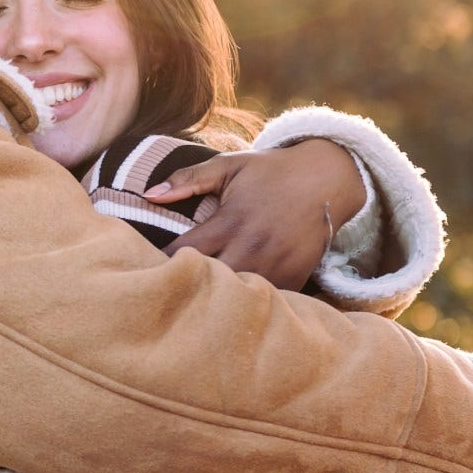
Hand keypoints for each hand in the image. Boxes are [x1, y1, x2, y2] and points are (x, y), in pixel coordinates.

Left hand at [144, 138, 366, 289]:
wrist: (327, 179)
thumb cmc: (270, 172)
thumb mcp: (229, 166)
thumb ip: (188, 179)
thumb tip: (148, 193)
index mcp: (230, 221)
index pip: (183, 253)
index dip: (161, 264)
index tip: (144, 269)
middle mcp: (252, 247)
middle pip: (209, 282)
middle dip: (186, 288)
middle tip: (165, 292)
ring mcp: (276, 265)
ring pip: (237, 297)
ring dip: (215, 300)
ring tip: (193, 303)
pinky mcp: (296, 276)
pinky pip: (267, 301)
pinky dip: (248, 304)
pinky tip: (230, 305)